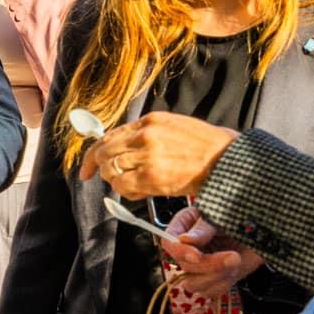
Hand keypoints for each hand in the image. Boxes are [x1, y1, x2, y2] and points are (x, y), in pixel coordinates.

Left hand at [79, 113, 237, 198]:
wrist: (226, 160)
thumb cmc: (204, 146)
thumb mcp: (173, 127)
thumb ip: (145, 134)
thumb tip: (121, 147)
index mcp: (149, 122)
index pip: (109, 136)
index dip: (93, 154)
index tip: (87, 168)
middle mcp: (144, 136)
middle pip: (104, 153)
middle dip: (99, 169)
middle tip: (106, 178)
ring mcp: (147, 156)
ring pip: (110, 170)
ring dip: (115, 181)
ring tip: (130, 184)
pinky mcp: (152, 177)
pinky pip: (123, 186)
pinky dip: (126, 192)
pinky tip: (139, 192)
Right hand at [159, 206, 264, 299]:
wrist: (265, 229)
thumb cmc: (242, 215)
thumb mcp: (222, 215)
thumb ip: (203, 228)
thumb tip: (184, 239)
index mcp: (185, 225)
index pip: (169, 242)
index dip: (179, 251)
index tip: (196, 255)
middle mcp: (189, 247)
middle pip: (184, 265)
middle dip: (209, 264)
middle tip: (233, 256)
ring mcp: (200, 265)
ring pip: (193, 283)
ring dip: (217, 276)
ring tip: (236, 261)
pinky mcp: (213, 279)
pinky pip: (210, 291)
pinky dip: (223, 283)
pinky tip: (234, 270)